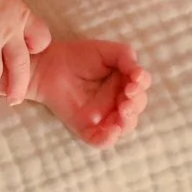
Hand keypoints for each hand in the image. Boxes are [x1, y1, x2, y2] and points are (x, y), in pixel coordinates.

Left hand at [32, 38, 149, 146]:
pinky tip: (112, 131)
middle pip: (136, 109)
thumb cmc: (78, 56)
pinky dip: (109, 139)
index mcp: (123, 84)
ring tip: (122, 111)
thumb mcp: (107, 50)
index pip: (141, 89)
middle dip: (136, 104)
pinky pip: (101, 140)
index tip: (135, 79)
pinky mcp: (86, 127)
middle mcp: (116, 102)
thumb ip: (126, 56)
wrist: (49, 65)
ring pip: (124, 127)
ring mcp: (102, 116)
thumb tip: (139, 74)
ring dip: (128, 122)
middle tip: (127, 97)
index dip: (142, 85)